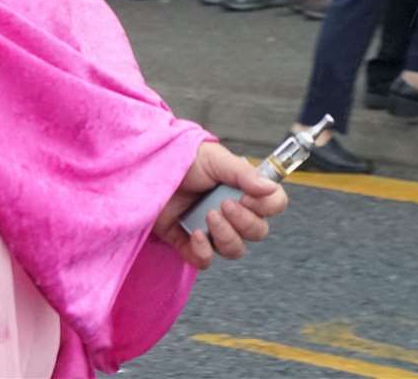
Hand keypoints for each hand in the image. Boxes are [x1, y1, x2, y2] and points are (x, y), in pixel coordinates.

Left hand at [154, 141, 287, 269]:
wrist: (144, 167)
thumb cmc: (181, 157)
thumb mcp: (214, 159)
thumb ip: (243, 174)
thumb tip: (270, 188)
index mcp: (241, 190)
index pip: (273, 205)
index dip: (267, 207)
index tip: (248, 198)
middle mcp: (230, 213)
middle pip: (257, 232)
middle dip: (244, 222)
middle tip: (223, 204)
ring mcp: (210, 230)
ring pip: (235, 249)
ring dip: (226, 236)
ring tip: (208, 215)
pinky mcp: (187, 243)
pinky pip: (205, 261)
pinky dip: (203, 252)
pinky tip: (195, 234)